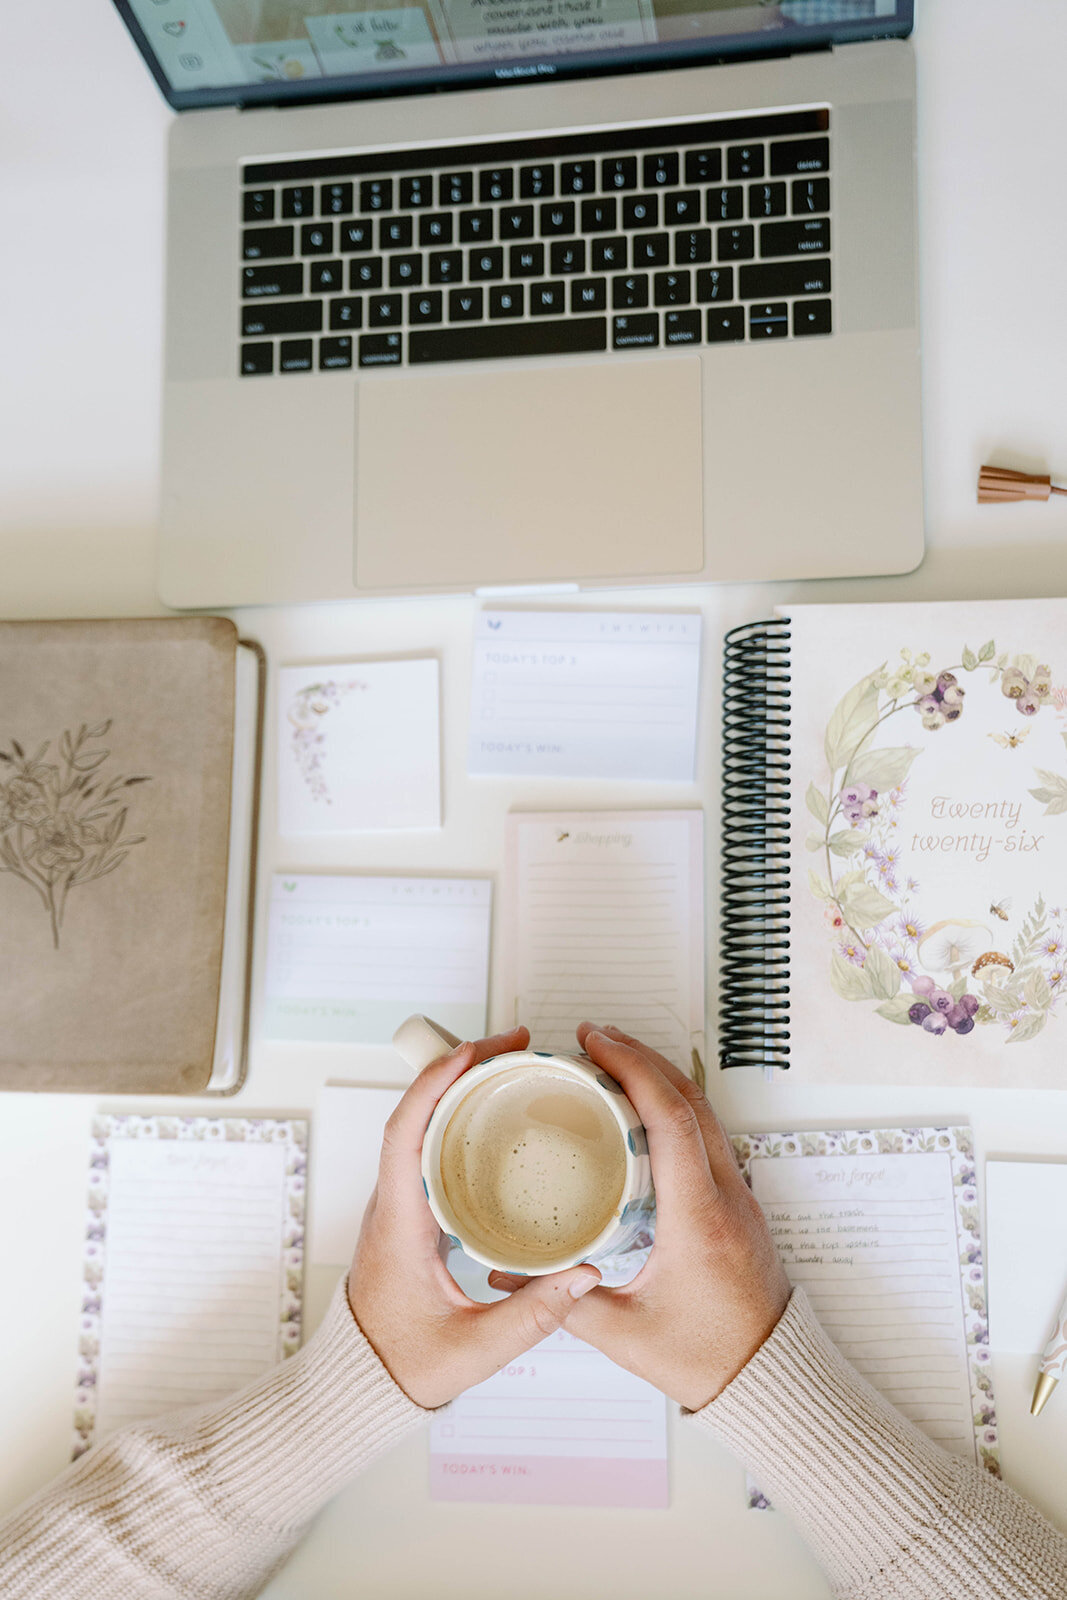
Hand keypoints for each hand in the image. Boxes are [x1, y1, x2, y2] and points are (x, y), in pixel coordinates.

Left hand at [347, 1027, 600, 1407]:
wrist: (359, 1385)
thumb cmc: (404, 1366)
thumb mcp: (474, 1349)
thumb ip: (532, 1316)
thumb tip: (585, 1273)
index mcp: (399, 1224)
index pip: (404, 1133)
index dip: (434, 1085)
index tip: (472, 1052)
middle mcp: (393, 1203)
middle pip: (418, 1113)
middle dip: (462, 1068)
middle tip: (516, 1045)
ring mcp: (399, 1205)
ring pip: (423, 1126)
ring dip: (462, 1088)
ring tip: (514, 1067)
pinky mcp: (412, 1213)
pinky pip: (431, 1148)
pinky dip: (461, 1119)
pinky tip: (498, 1117)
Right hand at [488, 1025, 789, 1410]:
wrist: (775, 1381)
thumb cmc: (708, 1362)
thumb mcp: (624, 1335)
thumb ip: (562, 1301)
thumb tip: (503, 1274)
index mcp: (699, 1218)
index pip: (670, 1117)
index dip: (630, 1069)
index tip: (592, 1043)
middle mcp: (726, 1194)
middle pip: (689, 1098)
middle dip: (639, 1056)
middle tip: (590, 1038)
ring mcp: (738, 1194)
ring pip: (704, 1110)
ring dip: (659, 1075)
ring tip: (611, 1059)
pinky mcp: (738, 1202)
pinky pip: (707, 1133)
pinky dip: (673, 1104)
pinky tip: (640, 1108)